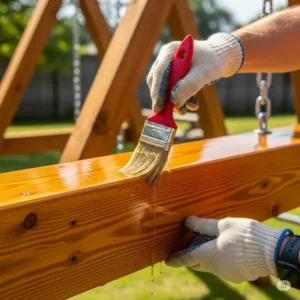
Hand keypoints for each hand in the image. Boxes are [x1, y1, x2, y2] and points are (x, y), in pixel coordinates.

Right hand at [147, 33, 243, 114]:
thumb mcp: (203, 74)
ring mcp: (167, 66)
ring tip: (185, 110)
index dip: (158, 92)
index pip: (159, 73)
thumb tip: (173, 102)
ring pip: (162, 88)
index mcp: (170, 51)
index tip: (159, 108)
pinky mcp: (171, 75)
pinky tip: (190, 104)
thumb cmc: (212, 62)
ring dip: (172, 101)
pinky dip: (178, 99)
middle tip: (167, 114)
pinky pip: (169, 91)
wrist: (219, 59)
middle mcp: (165, 58)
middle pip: (156, 81)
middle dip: (164, 99)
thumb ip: (189, 86)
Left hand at [165, 216, 287, 283]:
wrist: (271, 252)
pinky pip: (222, 267)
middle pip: (197, 262)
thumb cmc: (245, 235)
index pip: (186, 259)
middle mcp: (215, 267)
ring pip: (210, 265)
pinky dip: (219, 259)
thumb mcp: (223, 225)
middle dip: (192, 255)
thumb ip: (203, 225)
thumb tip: (188, 221)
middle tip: (191, 244)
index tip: (167, 260)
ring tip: (211, 241)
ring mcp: (226, 273)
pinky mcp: (237, 275)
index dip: (176, 259)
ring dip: (207, 255)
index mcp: (208, 254)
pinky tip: (225, 248)